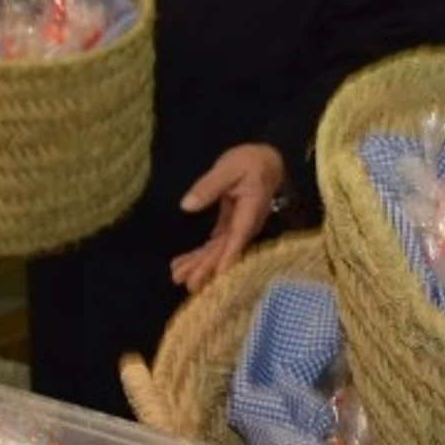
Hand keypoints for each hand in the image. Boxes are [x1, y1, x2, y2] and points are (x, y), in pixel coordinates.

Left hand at [171, 144, 285, 293]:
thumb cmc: (250, 161)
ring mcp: (239, 227)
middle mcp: (246, 224)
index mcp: (250, 209)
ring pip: (219, 250)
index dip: (228, 256)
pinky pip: (216, 244)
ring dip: (200, 264)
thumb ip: (208, 186)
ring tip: (178, 278)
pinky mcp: (231, 226)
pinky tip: (185, 265)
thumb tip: (186, 206)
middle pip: (226, 249)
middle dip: (207, 268)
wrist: (266, 160)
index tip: (217, 274)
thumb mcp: (228, 168)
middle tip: (188, 284)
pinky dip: (200, 254)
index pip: (238, 236)